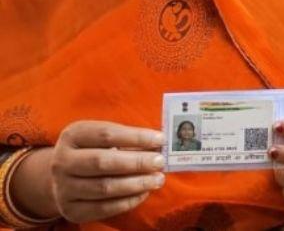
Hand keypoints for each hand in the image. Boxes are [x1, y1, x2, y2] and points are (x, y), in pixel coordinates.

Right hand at [48, 121, 164, 222]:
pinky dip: (127, 201)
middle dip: (136, 162)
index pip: (106, 134)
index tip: (160, 139)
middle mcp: (62, 161)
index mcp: (72, 136)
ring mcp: (63, 188)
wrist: (65, 177)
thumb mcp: (103, 138)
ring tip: (157, 179)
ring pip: (104, 187)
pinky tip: (144, 193)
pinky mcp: (70, 210)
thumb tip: (159, 145)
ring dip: (136, 184)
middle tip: (160, 162)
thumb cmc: (94, 151)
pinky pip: (103, 208)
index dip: (136, 136)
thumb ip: (128, 139)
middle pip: (102, 162)